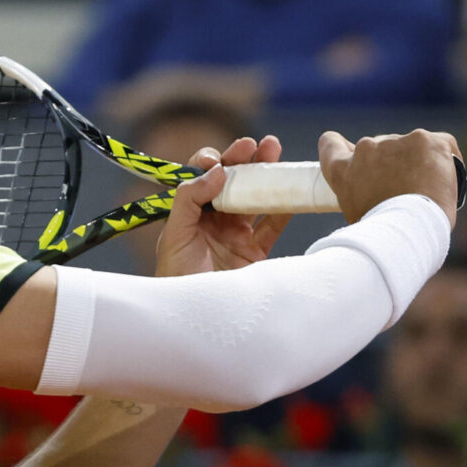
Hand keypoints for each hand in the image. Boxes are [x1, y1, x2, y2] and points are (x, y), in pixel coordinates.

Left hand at [155, 136, 291, 275]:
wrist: (196, 322)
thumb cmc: (175, 279)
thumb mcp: (174, 235)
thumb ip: (190, 199)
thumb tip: (217, 169)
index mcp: (190, 214)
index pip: (202, 178)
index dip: (213, 162)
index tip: (220, 159)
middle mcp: (213, 221)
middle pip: (232, 182)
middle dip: (244, 160)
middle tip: (258, 144)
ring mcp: (236, 236)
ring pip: (255, 198)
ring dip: (266, 175)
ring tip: (276, 151)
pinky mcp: (256, 253)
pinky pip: (273, 225)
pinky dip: (285, 208)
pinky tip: (292, 189)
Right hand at [318, 129, 461, 226]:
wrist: (408, 230)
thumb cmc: (383, 235)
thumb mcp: (356, 214)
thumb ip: (359, 190)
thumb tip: (373, 188)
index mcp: (342, 169)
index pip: (331, 144)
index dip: (342, 147)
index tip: (351, 153)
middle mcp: (364, 149)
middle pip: (380, 148)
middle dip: (392, 164)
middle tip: (406, 191)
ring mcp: (395, 141)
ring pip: (411, 147)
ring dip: (418, 163)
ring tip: (428, 192)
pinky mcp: (425, 140)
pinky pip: (441, 143)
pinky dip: (445, 159)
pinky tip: (448, 178)